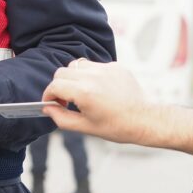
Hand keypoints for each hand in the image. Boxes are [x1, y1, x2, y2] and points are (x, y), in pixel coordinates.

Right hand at [41, 59, 160, 145]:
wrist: (145, 120)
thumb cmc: (117, 126)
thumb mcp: (86, 127)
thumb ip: (62, 118)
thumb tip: (48, 109)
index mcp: (84, 92)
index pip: (55, 85)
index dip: (49, 95)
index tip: (51, 103)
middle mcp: (93, 76)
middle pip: (62, 72)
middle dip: (59, 85)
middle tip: (66, 100)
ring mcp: (105, 69)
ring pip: (76, 65)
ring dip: (73, 78)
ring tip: (82, 93)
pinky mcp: (115, 66)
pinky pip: (94, 65)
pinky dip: (90, 75)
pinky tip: (99, 89)